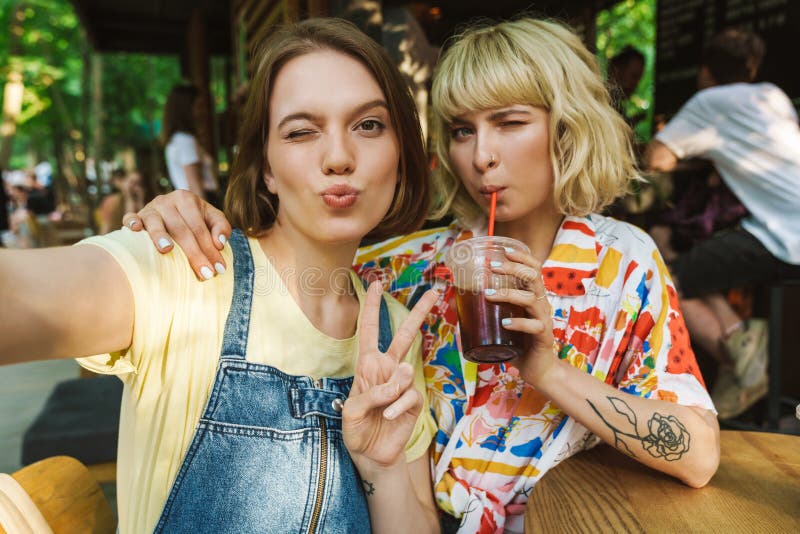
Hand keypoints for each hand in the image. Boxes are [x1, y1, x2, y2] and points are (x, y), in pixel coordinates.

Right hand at [122, 190, 231, 279]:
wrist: (171, 210)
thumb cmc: (194, 219)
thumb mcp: (212, 218)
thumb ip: (222, 227)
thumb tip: (219, 243)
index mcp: (187, 199)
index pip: (201, 229)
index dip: (211, 250)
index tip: (219, 269)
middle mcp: (167, 201)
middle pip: (182, 230)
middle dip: (194, 254)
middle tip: (205, 274)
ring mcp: (150, 208)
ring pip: (155, 223)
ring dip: (160, 236)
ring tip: (167, 250)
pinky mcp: (136, 215)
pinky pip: (130, 217)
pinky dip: (131, 222)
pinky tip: (135, 230)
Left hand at [343, 282, 438, 468]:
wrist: (371, 455)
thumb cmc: (356, 428)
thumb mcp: (352, 409)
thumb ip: (375, 390)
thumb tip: (406, 371)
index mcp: (367, 365)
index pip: (370, 331)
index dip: (372, 307)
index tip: (376, 284)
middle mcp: (387, 369)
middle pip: (405, 335)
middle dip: (418, 312)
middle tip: (435, 291)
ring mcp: (402, 384)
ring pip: (404, 373)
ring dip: (389, 394)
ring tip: (380, 412)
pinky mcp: (414, 401)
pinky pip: (409, 396)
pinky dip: (397, 408)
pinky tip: (388, 418)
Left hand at [483, 249, 556, 386]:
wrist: (539, 369)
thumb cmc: (519, 342)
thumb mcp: (501, 322)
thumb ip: (482, 311)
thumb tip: (454, 300)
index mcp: (533, 297)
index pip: (533, 270)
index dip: (522, 257)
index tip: (505, 250)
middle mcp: (541, 304)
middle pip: (533, 278)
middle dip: (513, 269)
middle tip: (492, 266)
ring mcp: (543, 320)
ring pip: (531, 299)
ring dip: (508, 294)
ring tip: (489, 295)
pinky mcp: (543, 337)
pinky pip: (534, 326)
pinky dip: (518, 323)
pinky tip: (504, 323)